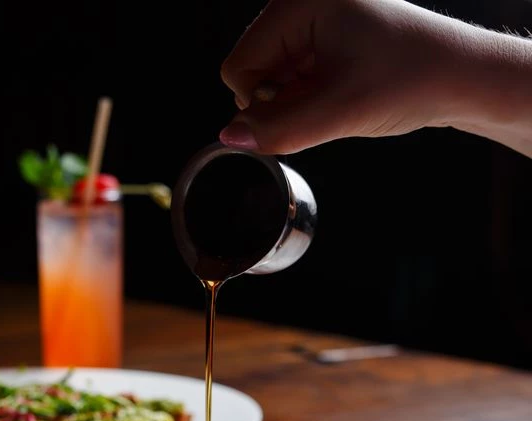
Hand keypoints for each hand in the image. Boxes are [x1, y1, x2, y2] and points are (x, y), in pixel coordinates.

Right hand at [219, 0, 531, 157]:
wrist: (460, 76)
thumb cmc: (409, 81)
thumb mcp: (339, 113)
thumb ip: (280, 129)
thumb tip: (230, 138)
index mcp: (299, 3)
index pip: (238, 66)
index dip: (259, 104)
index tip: (301, 114)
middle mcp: (302, 5)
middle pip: (253, 72)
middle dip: (280, 102)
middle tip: (326, 107)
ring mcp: (314, 21)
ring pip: (273, 80)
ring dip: (297, 103)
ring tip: (340, 101)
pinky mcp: (326, 39)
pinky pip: (294, 79)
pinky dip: (311, 98)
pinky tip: (341, 98)